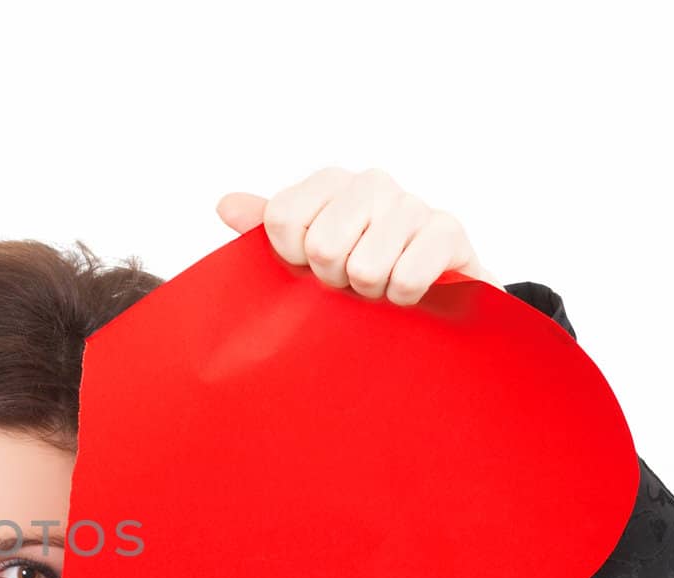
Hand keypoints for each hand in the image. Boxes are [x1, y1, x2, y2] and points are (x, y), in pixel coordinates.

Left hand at [214, 166, 502, 304]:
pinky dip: (401, 299)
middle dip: (333, 280)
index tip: (308, 266)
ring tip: (378, 286)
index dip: (291, 257)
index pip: (282, 218)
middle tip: (348, 282)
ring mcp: (411, 204)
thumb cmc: (355, 269)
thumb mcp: (303, 252)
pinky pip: (405, 278)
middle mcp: (370, 183)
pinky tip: (407, 292)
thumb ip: (265, 227)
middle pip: (322, 245)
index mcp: (328, 183)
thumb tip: (226, 205)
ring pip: (365, 267)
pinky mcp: (448, 232)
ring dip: (369, 293)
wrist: (427, 293)